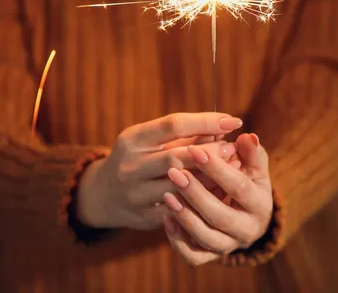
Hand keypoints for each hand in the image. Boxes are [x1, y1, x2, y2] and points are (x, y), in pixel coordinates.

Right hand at [77, 113, 242, 230]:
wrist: (104, 194)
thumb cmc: (139, 158)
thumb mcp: (152, 140)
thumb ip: (186, 134)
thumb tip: (223, 127)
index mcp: (133, 139)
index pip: (173, 125)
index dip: (206, 121)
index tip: (232, 121)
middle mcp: (130, 166)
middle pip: (177, 157)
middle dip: (211, 152)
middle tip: (233, 148)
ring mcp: (135, 193)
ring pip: (180, 186)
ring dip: (211, 177)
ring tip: (233, 168)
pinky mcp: (143, 216)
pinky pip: (179, 209)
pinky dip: (202, 198)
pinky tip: (220, 191)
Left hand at [162, 133, 272, 264]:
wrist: (248, 215)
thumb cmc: (248, 180)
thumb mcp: (253, 166)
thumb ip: (250, 152)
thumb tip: (249, 137)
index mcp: (261, 205)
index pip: (239, 187)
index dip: (217, 169)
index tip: (196, 150)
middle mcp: (247, 230)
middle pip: (220, 216)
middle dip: (196, 194)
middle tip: (174, 172)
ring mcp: (228, 246)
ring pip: (205, 238)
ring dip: (185, 216)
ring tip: (167, 194)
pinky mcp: (210, 256)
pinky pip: (193, 256)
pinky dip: (178, 240)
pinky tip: (166, 217)